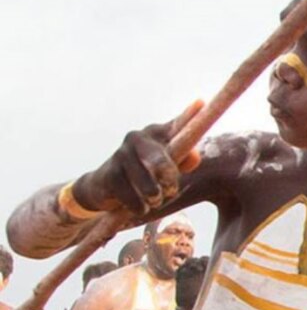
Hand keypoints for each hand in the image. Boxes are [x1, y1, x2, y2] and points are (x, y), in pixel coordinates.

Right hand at [80, 102, 202, 214]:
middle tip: (171, 190)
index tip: (202, 103)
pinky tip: (139, 205)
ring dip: (155, 198)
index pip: (177, 124)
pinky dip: (139, 207)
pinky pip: (132, 198)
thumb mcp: (167, 168)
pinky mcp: (109, 173)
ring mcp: (121, 153)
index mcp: (157, 134)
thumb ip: (184, 160)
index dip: (190, 115)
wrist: (102, 187)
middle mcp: (138, 137)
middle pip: (162, 161)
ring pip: (149, 185)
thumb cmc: (145, 175)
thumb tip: (194, 156)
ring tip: (153, 199)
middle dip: (170, 181)